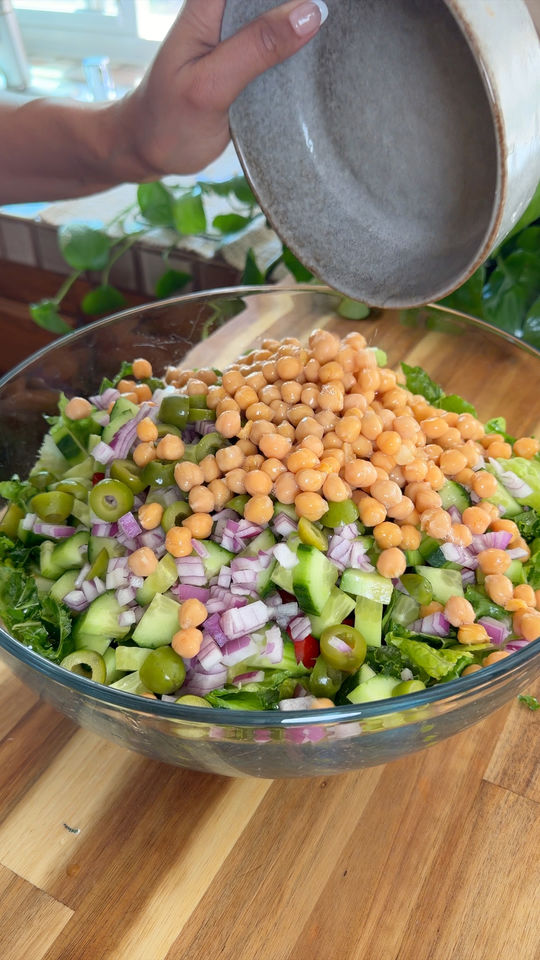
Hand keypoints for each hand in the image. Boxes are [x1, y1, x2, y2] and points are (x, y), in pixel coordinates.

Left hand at [120, 0, 327, 177]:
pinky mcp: (251, 61)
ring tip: (339, 26)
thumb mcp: (211, 86)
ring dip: (307, 20)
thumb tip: (311, 12)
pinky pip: (282, 44)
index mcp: (208, 3)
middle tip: (338, 17)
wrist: (148, 151)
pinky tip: (320, 56)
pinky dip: (300, 49)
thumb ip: (257, 47)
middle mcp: (226, 11)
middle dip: (304, 5)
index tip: (320, 6)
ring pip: (282, 13)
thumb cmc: (167, 119)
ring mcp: (240, 36)